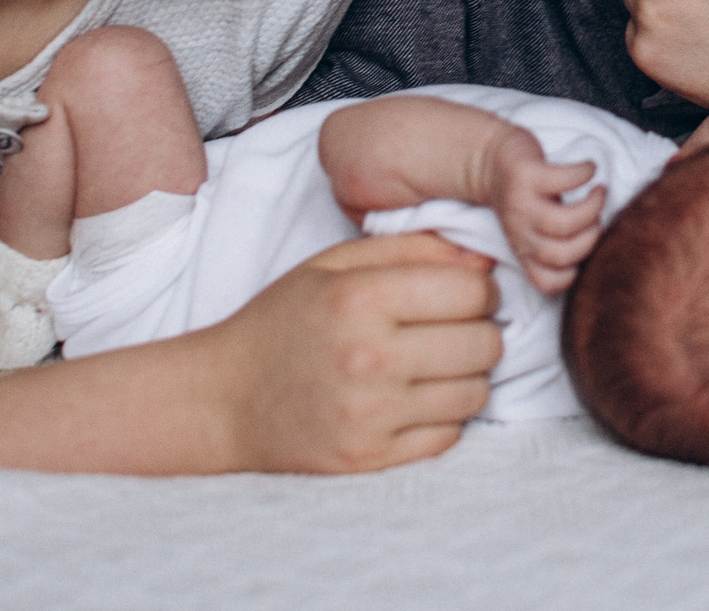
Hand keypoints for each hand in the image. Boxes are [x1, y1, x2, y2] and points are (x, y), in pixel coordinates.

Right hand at [201, 231, 501, 473]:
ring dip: (466, 377)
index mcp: (359, 299)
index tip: (461, 294)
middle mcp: (369, 357)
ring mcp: (370, 415)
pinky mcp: (370, 458)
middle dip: (480, 331)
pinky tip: (413, 400)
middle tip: (453, 330)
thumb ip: (412, 249)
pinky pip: (449, 436)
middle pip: (484, 344)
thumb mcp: (334, 265)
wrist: (224, 400)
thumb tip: (485, 261)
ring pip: (476, 393)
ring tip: (433, 365)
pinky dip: (443, 417)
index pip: (472, 290)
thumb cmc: (283, 321)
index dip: (479, 288)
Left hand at [474, 126, 604, 293]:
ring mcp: (521, 204)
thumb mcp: (532, 228)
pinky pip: (563, 179)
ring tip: (599, 192)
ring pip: (562, 223)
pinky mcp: (526, 175)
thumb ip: (556, 242)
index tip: (586, 244)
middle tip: (597, 217)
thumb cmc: (525, 196)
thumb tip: (601, 245)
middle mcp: (519, 232)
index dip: (575, 271)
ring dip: (592, 208)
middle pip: (561, 254)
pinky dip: (584, 174)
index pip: (548, 283)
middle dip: (591, 238)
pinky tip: (588, 169)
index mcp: (524, 250)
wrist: (488, 159)